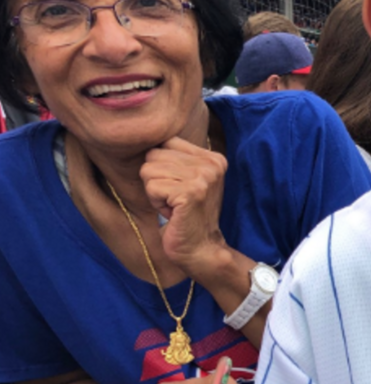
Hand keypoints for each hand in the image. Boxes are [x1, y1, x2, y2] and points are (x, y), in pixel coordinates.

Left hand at [141, 137, 229, 275]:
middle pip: (154, 155)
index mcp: (213, 157)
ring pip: (149, 170)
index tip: (178, 187)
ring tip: (174, 206)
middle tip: (174, 199)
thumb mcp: (188, 179)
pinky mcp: (192, 192)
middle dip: (155, 180)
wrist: (201, 248)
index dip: (162, 167)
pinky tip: (173, 213)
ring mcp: (204, 177)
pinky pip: (152, 187)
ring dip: (155, 192)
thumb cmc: (187, 215)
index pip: (165, 143)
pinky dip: (156, 203)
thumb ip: (176, 157)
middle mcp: (212, 163)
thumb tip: (144, 134)